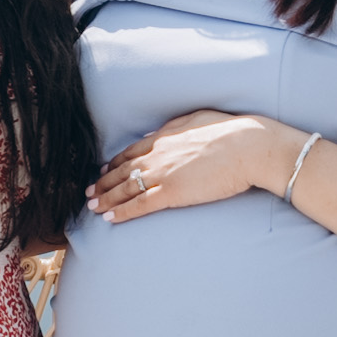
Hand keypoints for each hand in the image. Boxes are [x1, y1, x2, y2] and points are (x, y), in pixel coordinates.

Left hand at [86, 111, 292, 223]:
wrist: (247, 147)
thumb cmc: (230, 132)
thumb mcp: (196, 119)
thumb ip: (173, 126)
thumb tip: (157, 133)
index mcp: (163, 137)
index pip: (130, 152)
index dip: (114, 164)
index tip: (103, 171)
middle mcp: (157, 155)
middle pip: (122, 172)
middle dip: (103, 184)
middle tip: (89, 193)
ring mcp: (162, 174)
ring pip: (125, 189)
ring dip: (106, 199)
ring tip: (93, 208)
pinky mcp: (172, 193)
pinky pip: (140, 204)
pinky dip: (122, 211)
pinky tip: (110, 218)